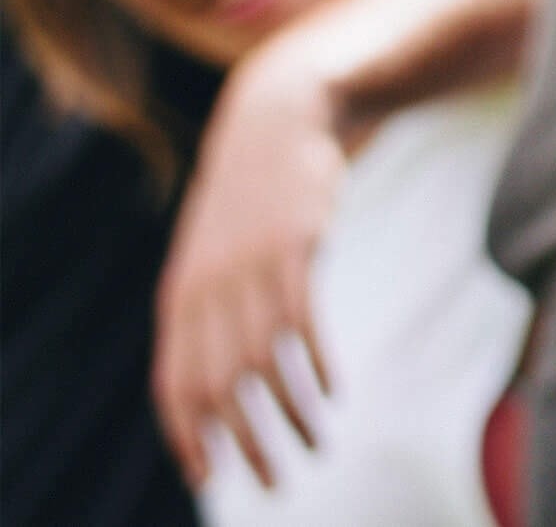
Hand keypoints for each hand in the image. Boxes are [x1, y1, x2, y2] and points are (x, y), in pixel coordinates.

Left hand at [153, 42, 344, 488]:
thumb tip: (214, 383)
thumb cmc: (248, 200)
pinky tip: (335, 393)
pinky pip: (303, 324)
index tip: (214, 479)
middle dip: (245, 445)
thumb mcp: (212, 255)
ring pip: (264, 364)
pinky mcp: (295, 247)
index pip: (174, 388)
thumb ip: (206, 312)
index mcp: (180, 297)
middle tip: (276, 481)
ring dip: (292, 415)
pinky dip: (318, 367)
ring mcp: (250, 266)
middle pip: (218, 389)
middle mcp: (207, 288)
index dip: (190, 440)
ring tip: (316, 444)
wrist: (277, 120)